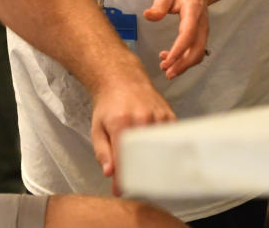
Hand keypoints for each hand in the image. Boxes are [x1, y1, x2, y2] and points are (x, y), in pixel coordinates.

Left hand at [89, 77, 175, 194]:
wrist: (123, 78)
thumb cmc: (108, 104)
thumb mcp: (97, 127)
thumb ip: (103, 152)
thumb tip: (110, 173)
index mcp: (121, 124)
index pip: (124, 160)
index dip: (122, 179)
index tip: (119, 189)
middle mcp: (142, 120)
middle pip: (145, 158)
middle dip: (139, 174)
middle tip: (133, 182)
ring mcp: (158, 117)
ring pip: (160, 150)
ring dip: (153, 164)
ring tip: (145, 170)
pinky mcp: (169, 116)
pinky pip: (170, 140)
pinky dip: (164, 150)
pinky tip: (157, 154)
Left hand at [143, 0, 210, 79]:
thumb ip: (159, 5)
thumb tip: (148, 16)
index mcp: (193, 11)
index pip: (188, 34)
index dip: (178, 50)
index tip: (166, 61)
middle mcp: (202, 24)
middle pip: (197, 49)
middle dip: (183, 64)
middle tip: (167, 73)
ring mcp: (203, 31)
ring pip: (198, 53)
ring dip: (184, 65)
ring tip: (167, 71)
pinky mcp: (200, 36)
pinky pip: (196, 51)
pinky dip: (185, 59)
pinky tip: (169, 59)